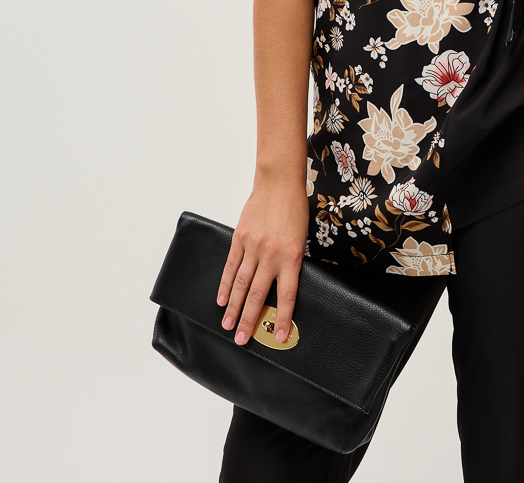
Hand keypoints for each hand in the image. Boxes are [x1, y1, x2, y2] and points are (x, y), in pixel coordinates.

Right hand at [217, 180, 308, 345]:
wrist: (279, 183)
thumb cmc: (295, 209)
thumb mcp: (301, 238)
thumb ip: (291, 261)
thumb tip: (283, 285)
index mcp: (292, 256)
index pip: (286, 296)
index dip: (282, 319)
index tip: (279, 337)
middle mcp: (272, 255)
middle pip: (258, 295)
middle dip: (250, 320)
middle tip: (242, 340)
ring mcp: (253, 247)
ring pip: (241, 284)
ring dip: (234, 308)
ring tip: (229, 326)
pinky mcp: (240, 239)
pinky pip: (231, 266)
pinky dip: (226, 285)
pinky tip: (222, 300)